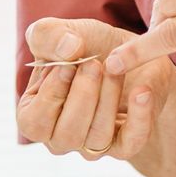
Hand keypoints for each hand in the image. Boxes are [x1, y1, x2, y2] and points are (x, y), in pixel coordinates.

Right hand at [17, 18, 175, 176]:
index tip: (68, 65)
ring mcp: (93, 144)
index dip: (50, 95)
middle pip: (65, 135)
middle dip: (82, 97)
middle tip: (94, 65)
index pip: (33, 122)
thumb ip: (48, 36)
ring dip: (108, 100)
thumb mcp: (62, 32)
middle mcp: (61, 137)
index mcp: (35, 115)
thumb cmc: (87, 46)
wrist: (131, 51)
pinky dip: (139, 117)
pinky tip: (142, 92)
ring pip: (97, 138)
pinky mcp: (127, 142)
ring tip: (115, 70)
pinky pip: (132, 142)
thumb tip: (68, 49)